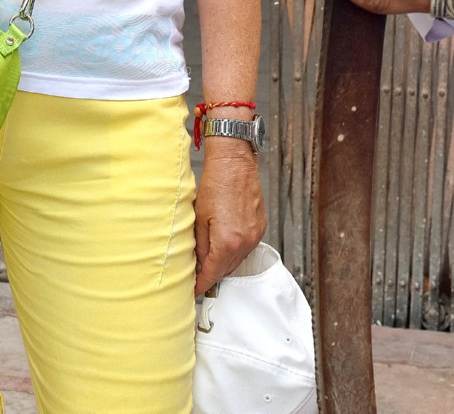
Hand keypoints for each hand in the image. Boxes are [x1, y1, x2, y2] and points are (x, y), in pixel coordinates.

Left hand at [194, 142, 265, 294]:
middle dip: (212, 275)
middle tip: (197, 276)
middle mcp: (245, 242)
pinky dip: (234, 250)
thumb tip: (199, 264)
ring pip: (237, 259)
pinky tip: (223, 244)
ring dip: (224, 263)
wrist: (234, 161)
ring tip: (208, 261)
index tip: (193, 290)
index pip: (213, 274)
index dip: (201, 284)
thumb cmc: (215, 183)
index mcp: (228, 242)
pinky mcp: (260, 226)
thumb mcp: (199, 217)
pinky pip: (246, 247)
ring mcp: (255, 234)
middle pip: (227, 270)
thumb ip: (200, 245)